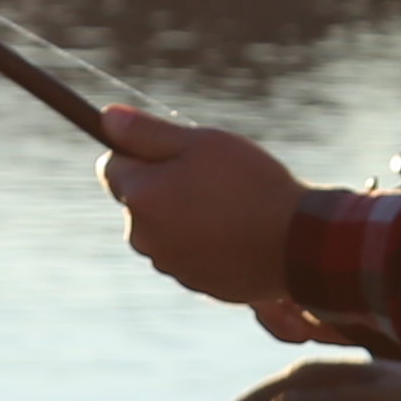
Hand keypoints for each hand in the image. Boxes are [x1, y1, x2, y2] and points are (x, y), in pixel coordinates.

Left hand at [97, 103, 307, 311]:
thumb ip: (147, 131)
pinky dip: (204, 241)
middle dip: (162, 186)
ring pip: (163, 228)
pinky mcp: (193, 283)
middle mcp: (142, 236)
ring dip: (183, 215)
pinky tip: (236, 233)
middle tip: (210, 177)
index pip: (111, 165)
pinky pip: (187, 253)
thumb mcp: (200, 143)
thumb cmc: (250, 185)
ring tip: (229, 206)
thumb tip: (105, 117)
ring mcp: (167, 264)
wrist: (295, 245)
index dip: (140, 152)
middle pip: (137, 200)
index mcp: (139, 196)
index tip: (174, 151)